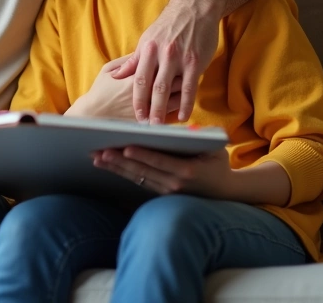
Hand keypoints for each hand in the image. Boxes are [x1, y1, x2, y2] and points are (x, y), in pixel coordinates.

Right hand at [67, 57, 178, 119]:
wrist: (93, 116)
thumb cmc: (99, 91)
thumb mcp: (108, 70)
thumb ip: (128, 60)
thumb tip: (144, 50)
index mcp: (136, 76)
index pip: (162, 65)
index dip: (174, 59)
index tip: (183, 52)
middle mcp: (145, 92)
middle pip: (173, 81)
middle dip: (184, 75)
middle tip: (191, 68)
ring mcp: (149, 109)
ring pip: (175, 99)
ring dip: (184, 93)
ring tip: (189, 86)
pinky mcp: (150, 122)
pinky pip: (171, 115)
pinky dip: (179, 110)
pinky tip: (184, 105)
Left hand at [92, 146, 233, 198]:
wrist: (225, 193)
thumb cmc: (218, 163)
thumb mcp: (214, 148)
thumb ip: (198, 138)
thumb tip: (180, 127)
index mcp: (187, 170)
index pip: (159, 161)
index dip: (142, 155)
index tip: (125, 148)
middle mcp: (174, 184)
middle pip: (142, 171)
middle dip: (119, 161)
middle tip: (99, 151)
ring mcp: (166, 191)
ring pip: (137, 178)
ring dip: (116, 168)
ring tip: (97, 158)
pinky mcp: (161, 194)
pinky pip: (139, 182)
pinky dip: (123, 173)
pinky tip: (108, 166)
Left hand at [111, 0, 218, 123]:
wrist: (194, 9)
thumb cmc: (169, 26)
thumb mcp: (147, 39)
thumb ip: (134, 60)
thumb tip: (116, 76)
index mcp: (147, 50)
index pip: (138, 79)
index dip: (136, 99)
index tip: (133, 115)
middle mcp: (161, 55)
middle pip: (151, 87)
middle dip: (147, 109)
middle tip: (144, 127)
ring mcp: (179, 59)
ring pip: (168, 89)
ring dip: (163, 110)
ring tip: (159, 127)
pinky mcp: (195, 62)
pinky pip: (190, 87)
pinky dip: (186, 104)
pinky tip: (183, 116)